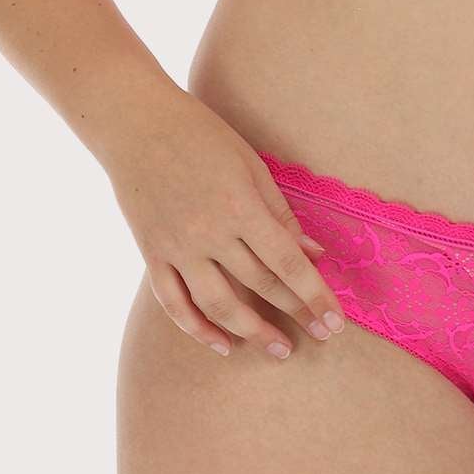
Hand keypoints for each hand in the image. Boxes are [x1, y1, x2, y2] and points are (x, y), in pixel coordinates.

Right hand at [104, 86, 345, 360]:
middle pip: (259, 285)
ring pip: (218, 305)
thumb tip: (313, 252)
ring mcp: (177, 248)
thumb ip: (280, 212)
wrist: (137, 124)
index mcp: (240, 206)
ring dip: (251, 332)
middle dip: (294, 314)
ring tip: (279, 349)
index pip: (287, 262)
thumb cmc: (202, 135)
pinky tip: (222, 345)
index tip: (335, 322)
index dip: (314, 294)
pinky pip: (175, 304)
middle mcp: (209, 234)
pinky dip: (198, 330)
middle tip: (320, 337)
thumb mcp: (250, 164)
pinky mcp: (152, 255)